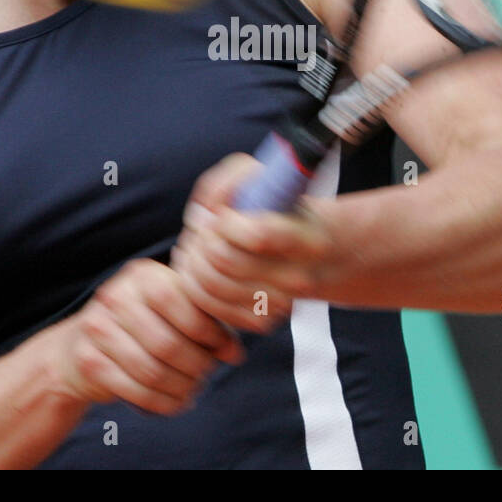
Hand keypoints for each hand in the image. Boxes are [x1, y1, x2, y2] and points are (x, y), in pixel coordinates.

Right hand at [48, 259, 243, 415]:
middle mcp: (116, 296)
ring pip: (152, 371)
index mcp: (143, 275)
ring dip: (182, 387)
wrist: (80, 344)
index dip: (211, 332)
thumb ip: (206, 323)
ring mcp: (97, 328)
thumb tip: (234, 353)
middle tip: (207, 374)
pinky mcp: (89, 361)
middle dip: (197, 366)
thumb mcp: (172, 311)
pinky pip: (135, 391)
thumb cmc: (143, 325)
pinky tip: (176, 401)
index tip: (228, 352)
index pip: (182, 304)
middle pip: (168, 343)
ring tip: (193, 388)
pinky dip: (163, 403)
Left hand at [170, 153, 335, 334]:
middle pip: (223, 260)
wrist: (297, 250)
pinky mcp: (261, 322)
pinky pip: (208, 306)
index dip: (226, 222)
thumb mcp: (256, 179)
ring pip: (210, 284)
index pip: (257, 235)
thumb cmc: (271, 207)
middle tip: (202, 230)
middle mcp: (300, 277)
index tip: (223, 214)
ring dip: (192, 261)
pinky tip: (203, 268)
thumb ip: (227, 183)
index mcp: (308, 239)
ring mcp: (281, 305)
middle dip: (201, 240)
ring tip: (197, 246)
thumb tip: (207, 213)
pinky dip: (195, 286)